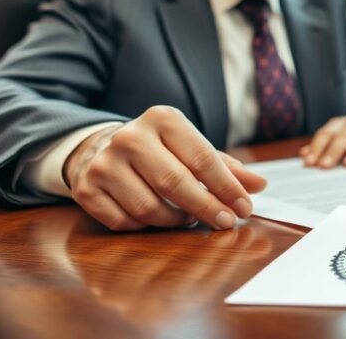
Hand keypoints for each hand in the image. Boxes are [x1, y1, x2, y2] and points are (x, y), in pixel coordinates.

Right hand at [63, 105, 266, 231]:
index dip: (227, 187)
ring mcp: (104, 164)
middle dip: (207, 207)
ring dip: (176, 220)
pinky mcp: (86, 190)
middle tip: (226, 223)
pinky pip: (125, 222)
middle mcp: (130, 137)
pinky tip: (157, 218)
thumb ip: (226, 166)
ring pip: (149, 208)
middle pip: (175, 183)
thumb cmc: (159, 150)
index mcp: (162, 119)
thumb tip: (260, 185)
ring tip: (187, 217)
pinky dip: (146, 227)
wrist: (100, 147)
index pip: (202, 158)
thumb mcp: (191, 147)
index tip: (245, 208)